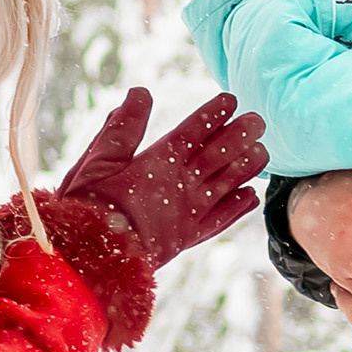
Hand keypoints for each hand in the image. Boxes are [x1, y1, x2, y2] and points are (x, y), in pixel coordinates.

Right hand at [54, 87, 267, 267]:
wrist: (94, 259)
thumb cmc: (88, 208)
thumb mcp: (98, 161)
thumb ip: (122, 127)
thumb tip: (141, 93)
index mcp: (158, 163)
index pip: (192, 132)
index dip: (213, 115)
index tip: (231, 100)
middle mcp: (181, 186)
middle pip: (217, 155)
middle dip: (239, 136)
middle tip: (259, 121)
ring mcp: (189, 213)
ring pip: (226, 184)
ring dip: (245, 167)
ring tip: (263, 152)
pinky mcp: (188, 237)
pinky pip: (221, 220)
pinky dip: (238, 207)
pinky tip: (251, 196)